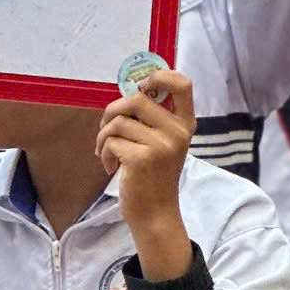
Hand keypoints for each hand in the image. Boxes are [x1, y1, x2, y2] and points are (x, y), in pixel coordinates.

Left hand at [97, 66, 194, 268]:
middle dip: (113, 111)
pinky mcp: (142, 159)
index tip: (142, 88)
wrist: (155, 213)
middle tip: (107, 130)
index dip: (159, 76)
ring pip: (118, 121)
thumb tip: (129, 91)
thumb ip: (153, 119)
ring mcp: (161, 145)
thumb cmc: (154, 176)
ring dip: (103, 136)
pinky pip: (111, 141)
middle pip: (136, 99)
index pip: (182, 84)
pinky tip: (111, 167)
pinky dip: (104, 153)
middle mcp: (178, 132)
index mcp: (186, 124)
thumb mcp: (164, 143)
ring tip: (107, 152)